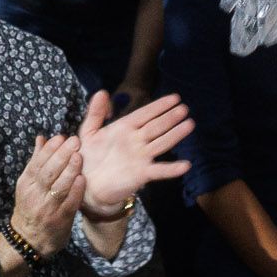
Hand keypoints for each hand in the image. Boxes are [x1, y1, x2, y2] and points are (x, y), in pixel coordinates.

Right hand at [10, 133, 84, 256]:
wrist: (28, 239)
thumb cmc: (31, 207)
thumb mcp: (28, 184)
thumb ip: (36, 161)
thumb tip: (42, 138)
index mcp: (26, 183)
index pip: (37, 162)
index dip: (49, 149)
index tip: (61, 137)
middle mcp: (35, 194)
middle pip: (48, 172)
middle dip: (62, 155)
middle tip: (75, 141)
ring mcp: (47, 207)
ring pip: (58, 186)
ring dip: (70, 170)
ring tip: (79, 156)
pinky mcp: (60, 219)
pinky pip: (69, 202)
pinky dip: (75, 190)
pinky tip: (82, 179)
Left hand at [77, 90, 192, 213]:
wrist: (87, 185)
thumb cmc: (89, 157)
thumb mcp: (89, 132)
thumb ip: (95, 113)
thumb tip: (102, 92)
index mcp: (124, 129)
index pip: (145, 114)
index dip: (159, 106)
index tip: (174, 98)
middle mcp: (136, 141)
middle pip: (156, 127)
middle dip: (170, 117)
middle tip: (184, 108)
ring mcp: (140, 157)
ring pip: (161, 143)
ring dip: (175, 135)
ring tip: (189, 124)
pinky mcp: (141, 174)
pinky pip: (159, 170)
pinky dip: (171, 169)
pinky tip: (185, 165)